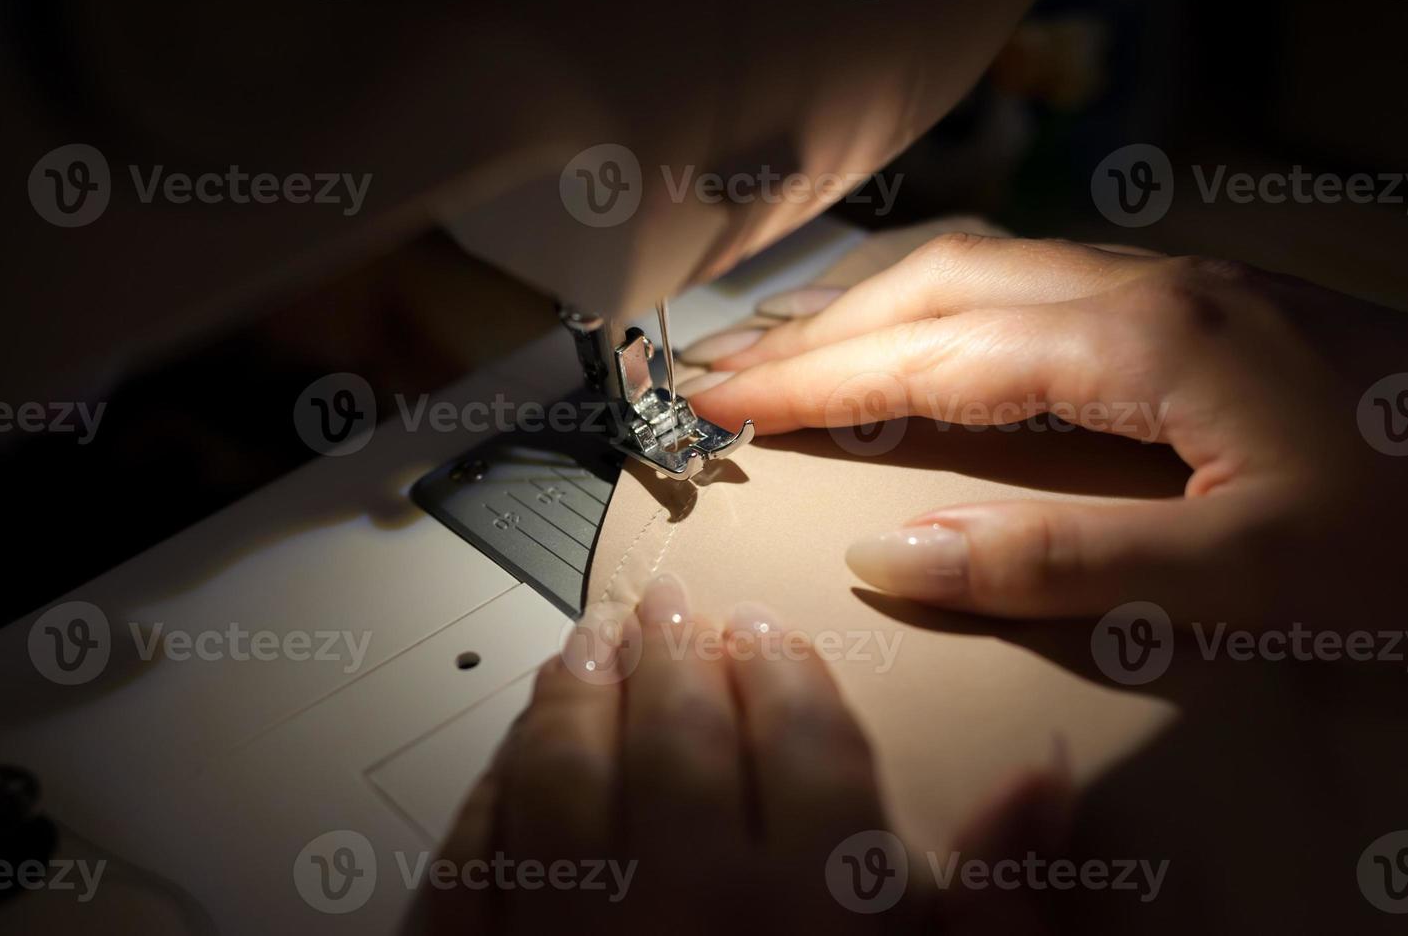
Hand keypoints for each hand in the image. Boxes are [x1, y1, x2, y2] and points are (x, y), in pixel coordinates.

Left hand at [423, 575, 1065, 934]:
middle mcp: (689, 912)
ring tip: (583, 649)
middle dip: (675, 656)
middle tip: (670, 609)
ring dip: (571, 700)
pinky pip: (473, 872)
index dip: (788, 675)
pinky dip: (486, 804)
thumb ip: (1006, 904)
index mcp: (816, 912)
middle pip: (677, 738)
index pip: (805, 746)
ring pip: (561, 781)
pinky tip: (502, 765)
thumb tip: (1042, 782)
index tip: (773, 633)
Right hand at [686, 233, 1407, 625]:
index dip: (813, 381)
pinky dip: (945, 314)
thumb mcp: (1244, 577)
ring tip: (796, 354)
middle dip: (818, 326)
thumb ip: (1057, 562)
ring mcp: (1177, 288)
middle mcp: (1149, 288)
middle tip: (725, 374)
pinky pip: (1032, 288)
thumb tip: (887, 554)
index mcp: (1144, 341)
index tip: (718, 402)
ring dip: (876, 307)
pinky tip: (931, 349)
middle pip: (940, 282)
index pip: (930, 356)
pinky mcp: (1199, 312)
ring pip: (984, 269)